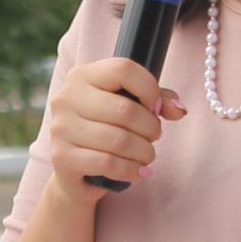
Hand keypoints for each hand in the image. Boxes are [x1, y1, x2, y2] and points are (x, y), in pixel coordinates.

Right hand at [47, 56, 184, 203]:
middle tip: (153, 137)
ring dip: (144, 152)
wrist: (74, 171)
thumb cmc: (105, 130)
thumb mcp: (129, 106)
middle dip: (150, 128)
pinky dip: (131, 170)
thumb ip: (157, 99)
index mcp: (82, 76)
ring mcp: (61, 128)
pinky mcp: (62, 157)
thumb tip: (179, 109)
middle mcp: (66, 98)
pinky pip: (108, 163)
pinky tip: (139, 172)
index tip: (155, 108)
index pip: (123, 70)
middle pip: (125, 110)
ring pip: (119, 140)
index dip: (149, 89)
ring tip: (147, 155)